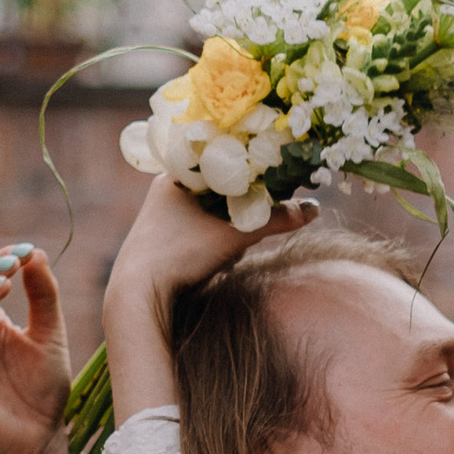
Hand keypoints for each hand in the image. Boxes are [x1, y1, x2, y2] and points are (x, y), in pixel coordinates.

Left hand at [100, 172, 286, 424]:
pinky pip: (205, 227)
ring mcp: (166, 215)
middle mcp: (169, 189)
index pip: (224, 157)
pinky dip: (221, 236)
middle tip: (273, 205)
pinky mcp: (168, 240)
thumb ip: (276, 220)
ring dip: (235, 220)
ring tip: (245, 237)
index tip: (280, 172)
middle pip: (222, 184)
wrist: (138, 295)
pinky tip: (226, 255)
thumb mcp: (234, 235)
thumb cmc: (180, 255)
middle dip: (248, 198)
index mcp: (177, 174)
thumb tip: (315, 209)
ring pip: (215, 208)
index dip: (253, 165)